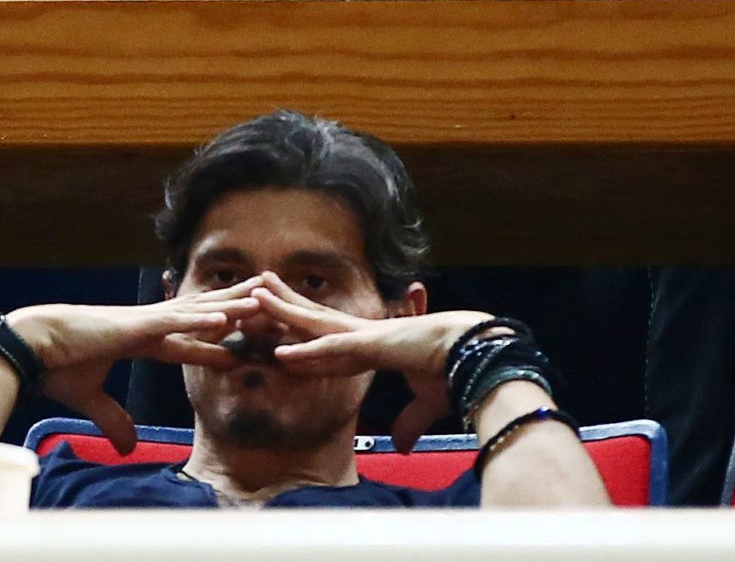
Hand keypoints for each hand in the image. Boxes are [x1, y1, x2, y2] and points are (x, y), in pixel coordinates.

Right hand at [7, 276, 262, 453]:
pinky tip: (225, 318)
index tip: (242, 348)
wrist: (30, 348)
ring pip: (198, 312)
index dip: (216, 346)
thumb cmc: (55, 366)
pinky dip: (200, 320)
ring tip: (263, 300)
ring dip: (231, 307)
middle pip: (203, 318)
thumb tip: (127, 448)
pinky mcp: (134, 325)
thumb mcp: (92, 399)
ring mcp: (144, 322)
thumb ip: (113, 419)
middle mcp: (149, 327)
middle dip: (235, 311)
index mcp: (141, 341)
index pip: (188, 345)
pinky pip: (174, 322)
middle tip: (267, 302)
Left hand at [253, 271, 494, 452]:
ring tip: (252, 297)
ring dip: (282, 313)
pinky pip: (332, 351)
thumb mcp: (427, 406)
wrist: (482, 357)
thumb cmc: (459, 375)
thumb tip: (402, 447)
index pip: (330, 340)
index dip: (304, 335)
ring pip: (314, 325)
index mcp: (377, 346)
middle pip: (314, 319)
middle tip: (256, 287)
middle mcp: (367, 336)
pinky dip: (306, 354)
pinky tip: (280, 354)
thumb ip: (410, 423)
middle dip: (285, 304)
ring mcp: (368, 337)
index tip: (281, 329)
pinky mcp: (374, 346)